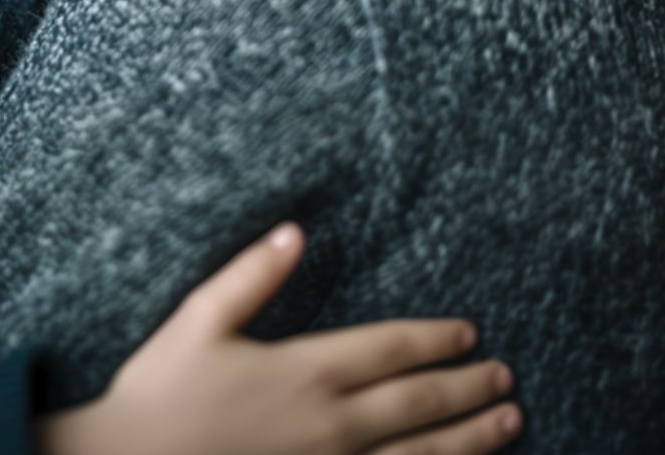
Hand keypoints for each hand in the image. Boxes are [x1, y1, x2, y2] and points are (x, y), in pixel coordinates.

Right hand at [34, 222, 521, 454]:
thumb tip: (296, 229)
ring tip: (509, 424)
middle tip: (506, 379)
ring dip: (471, 440)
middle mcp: (330, 425)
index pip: (391, 349)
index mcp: (305, 371)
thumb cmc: (156, 396)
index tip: (470, 334)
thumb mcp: (198, 320)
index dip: (436, 340)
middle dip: (469, 389)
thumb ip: (252, 274)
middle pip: (419, 403)